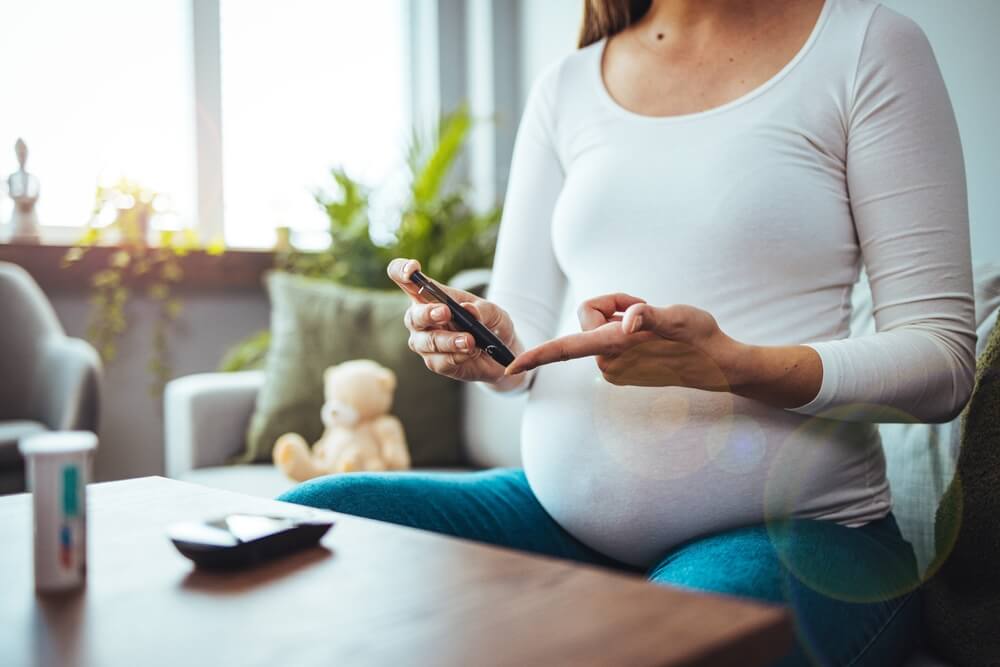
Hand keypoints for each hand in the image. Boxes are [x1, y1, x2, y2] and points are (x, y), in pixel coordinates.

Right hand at [388, 258, 523, 386]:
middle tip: (446, 312)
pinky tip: (470, 353)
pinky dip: (456, 356)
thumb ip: (482, 309)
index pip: (405, 279)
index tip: (412, 271)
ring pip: (427, 342)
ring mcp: (425, 342)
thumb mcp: (494, 312)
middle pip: (413, 315)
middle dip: (428, 314)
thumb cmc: (490, 324)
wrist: (501, 353)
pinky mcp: (435, 362)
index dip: (402, 271)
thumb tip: (469, 309)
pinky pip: (439, 361)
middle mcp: (421, 319)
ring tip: (469, 341)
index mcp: (429, 296)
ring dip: (448, 340)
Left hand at [506, 294, 741, 391]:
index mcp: (616, 347)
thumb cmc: (700, 337)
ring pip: (600, 327)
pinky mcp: (621, 369)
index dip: (536, 356)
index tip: (510, 367)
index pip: (565, 350)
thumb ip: (651, 315)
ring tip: (653, 324)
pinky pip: (610, 339)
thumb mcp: (679, 317)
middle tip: (645, 308)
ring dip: (622, 318)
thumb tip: (631, 321)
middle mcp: (609, 361)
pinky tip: (652, 336)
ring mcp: (614, 368)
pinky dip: (626, 330)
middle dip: (613, 305)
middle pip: (588, 318)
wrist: (720, 364)